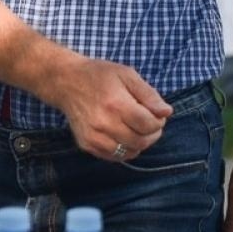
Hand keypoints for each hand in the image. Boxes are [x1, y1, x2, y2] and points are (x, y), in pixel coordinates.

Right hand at [49, 59, 171, 160]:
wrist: (66, 82)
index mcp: (115, 104)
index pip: (148, 125)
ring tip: (138, 129)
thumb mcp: (127, 75)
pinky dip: (125, 149)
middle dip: (152, 134)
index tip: (158, 115)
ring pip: (129, 152)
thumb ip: (149, 94)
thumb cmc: (99, 75)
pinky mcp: (87, 144)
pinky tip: (124, 135)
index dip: (159, 122)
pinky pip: (114, 156)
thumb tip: (166, 112)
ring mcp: (94, 137)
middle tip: (151, 123)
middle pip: (140, 141)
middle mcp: (103, 124)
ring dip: (140, 143)